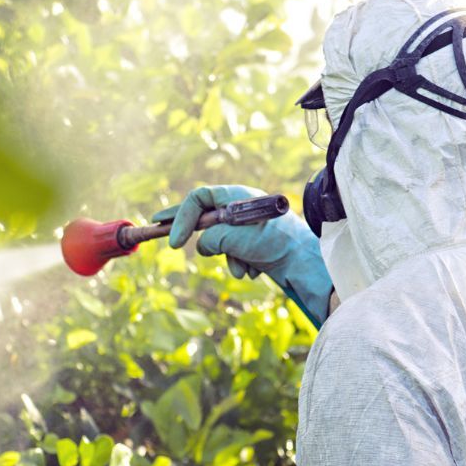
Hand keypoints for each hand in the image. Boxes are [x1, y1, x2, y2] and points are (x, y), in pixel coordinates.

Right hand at [152, 185, 333, 326]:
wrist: (305, 262)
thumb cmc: (274, 242)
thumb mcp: (235, 238)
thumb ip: (211, 239)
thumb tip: (202, 247)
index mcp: (237, 197)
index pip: (199, 198)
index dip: (181, 217)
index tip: (173, 241)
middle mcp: (241, 208)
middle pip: (204, 216)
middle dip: (190, 231)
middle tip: (160, 229)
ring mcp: (247, 227)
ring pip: (219, 243)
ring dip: (228, 258)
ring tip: (244, 264)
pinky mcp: (254, 245)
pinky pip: (234, 255)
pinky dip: (240, 264)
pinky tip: (256, 269)